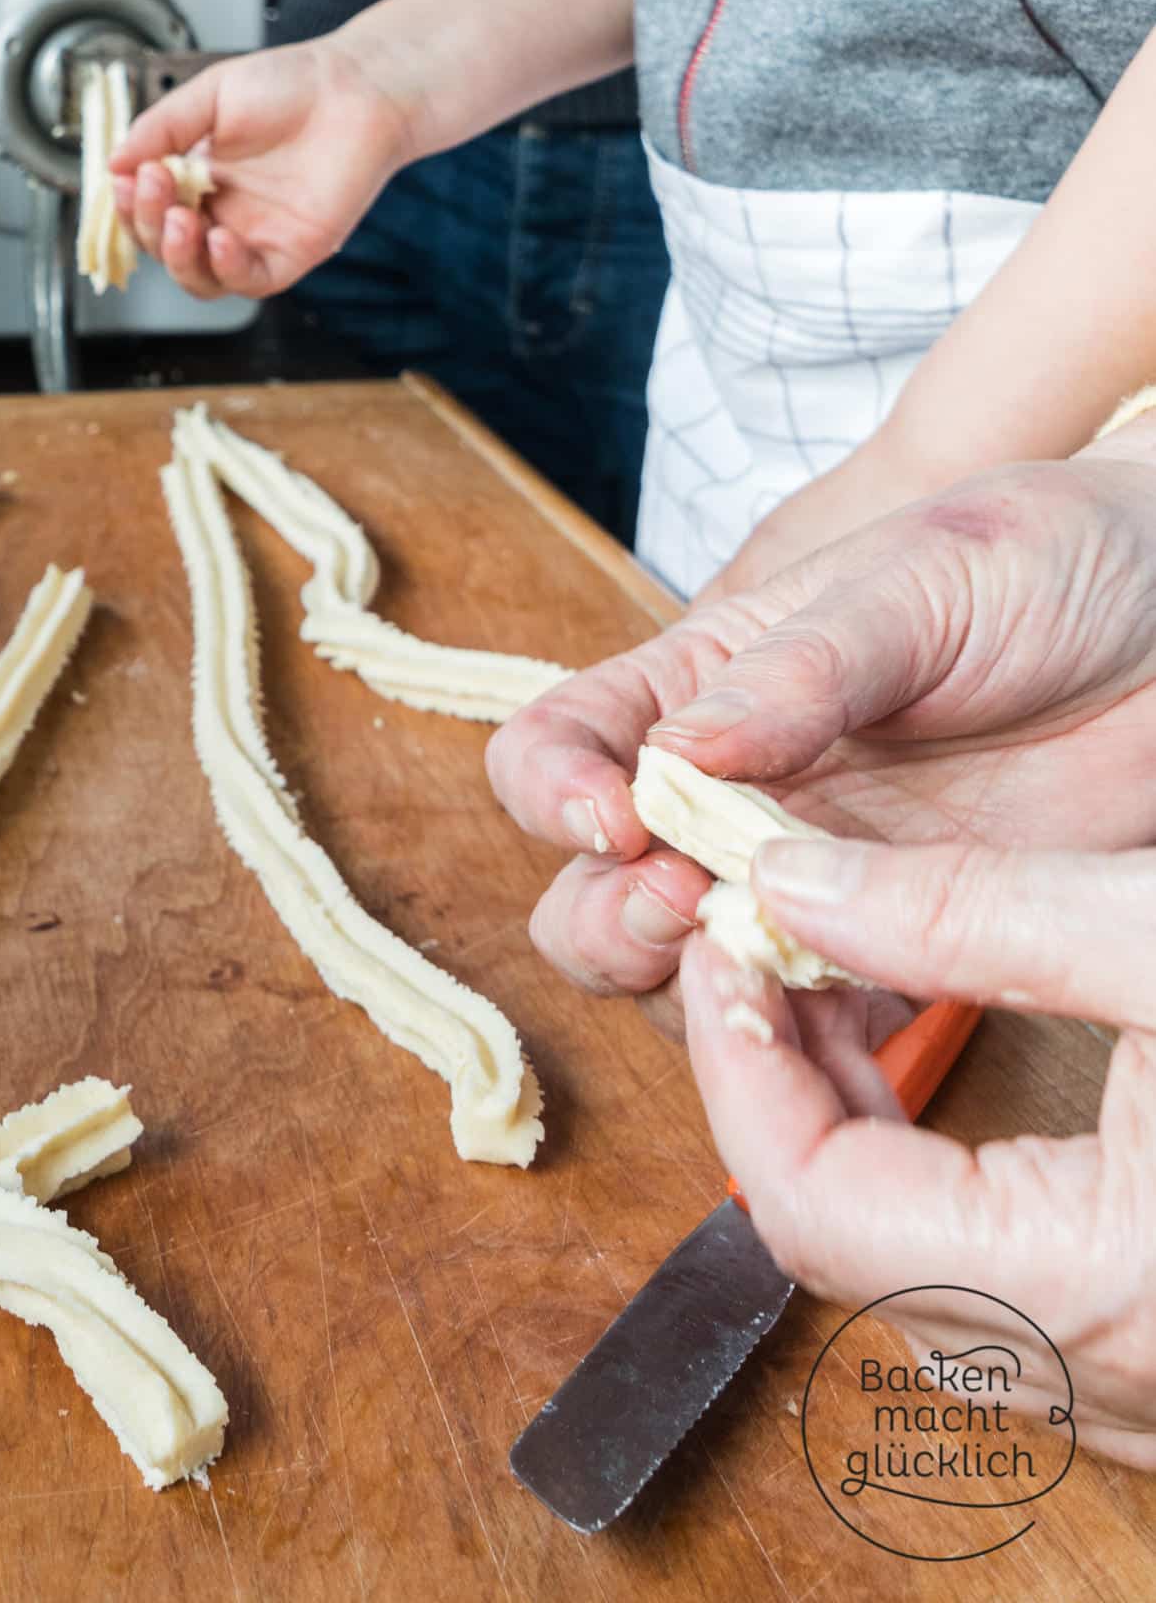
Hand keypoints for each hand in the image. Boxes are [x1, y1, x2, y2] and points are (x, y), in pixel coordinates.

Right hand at [106, 37, 415, 299]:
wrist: (356, 88)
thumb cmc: (292, 84)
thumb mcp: (209, 95)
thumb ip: (160, 128)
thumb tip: (113, 162)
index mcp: (196, 176)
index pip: (148, 210)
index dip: (131, 203)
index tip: (127, 179)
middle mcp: (221, 211)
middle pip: (165, 245)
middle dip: (148, 222)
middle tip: (153, 185)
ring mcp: (254, 236)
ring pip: (199, 275)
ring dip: (177, 256)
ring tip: (180, 219)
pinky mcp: (290, 253)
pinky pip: (248, 280)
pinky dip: (226, 268)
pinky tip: (219, 239)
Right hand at [485, 450, 1155, 1004]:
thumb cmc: (1048, 558)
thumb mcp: (922, 580)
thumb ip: (800, 668)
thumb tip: (669, 759)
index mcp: (705, 682)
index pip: (558, 744)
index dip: (553, 791)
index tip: (619, 816)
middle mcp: (731, 789)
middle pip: (588, 886)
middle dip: (605, 912)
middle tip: (684, 900)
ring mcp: (810, 876)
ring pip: (674, 974)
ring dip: (684, 985)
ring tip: (762, 958)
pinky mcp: (897, 951)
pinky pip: (804, 1025)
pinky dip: (790, 1044)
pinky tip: (831, 1024)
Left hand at [683, 839, 1155, 1467]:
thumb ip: (975, 913)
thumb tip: (789, 880)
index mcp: (1093, 1284)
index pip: (813, 1204)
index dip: (739, 1067)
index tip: (722, 941)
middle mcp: (1106, 1376)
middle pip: (843, 1245)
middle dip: (771, 1082)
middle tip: (758, 941)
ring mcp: (1137, 1389)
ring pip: (906, 1274)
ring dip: (839, 1126)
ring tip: (822, 978)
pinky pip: (986, 1292)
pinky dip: (919, 1175)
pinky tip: (910, 1070)